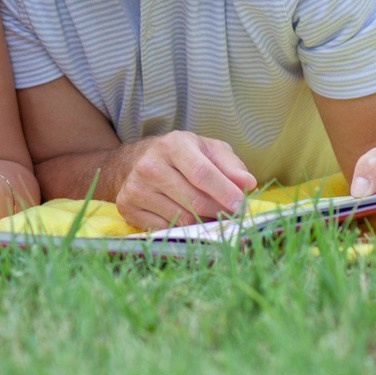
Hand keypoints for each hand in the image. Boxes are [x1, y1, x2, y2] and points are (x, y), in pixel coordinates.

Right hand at [115, 132, 257, 229]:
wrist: (136, 161)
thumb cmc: (182, 156)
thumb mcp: (207, 150)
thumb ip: (230, 165)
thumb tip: (248, 183)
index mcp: (173, 145)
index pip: (202, 173)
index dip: (225, 192)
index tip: (241, 205)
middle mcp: (150, 165)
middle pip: (194, 200)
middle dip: (219, 211)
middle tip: (232, 214)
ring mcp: (136, 189)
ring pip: (181, 218)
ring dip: (203, 222)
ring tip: (211, 215)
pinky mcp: (127, 208)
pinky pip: (165, 229)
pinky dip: (182, 229)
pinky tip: (188, 219)